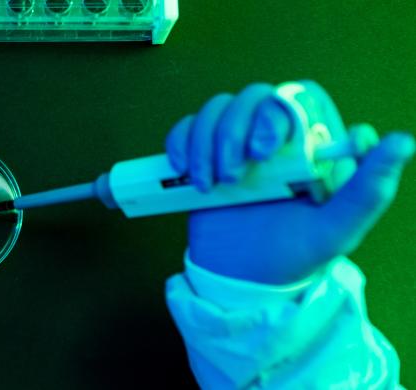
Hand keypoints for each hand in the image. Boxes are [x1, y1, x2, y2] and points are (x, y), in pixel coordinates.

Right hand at [165, 81, 414, 283]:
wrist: (240, 281)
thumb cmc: (293, 256)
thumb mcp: (337, 229)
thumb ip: (369, 189)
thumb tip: (401, 140)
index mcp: (310, 146)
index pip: (298, 97)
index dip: (278, 112)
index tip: (265, 151)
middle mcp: (274, 138)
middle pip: (251, 97)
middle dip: (233, 132)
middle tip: (232, 176)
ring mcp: (234, 145)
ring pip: (216, 110)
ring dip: (204, 142)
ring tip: (207, 185)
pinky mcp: (202, 155)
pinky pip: (185, 129)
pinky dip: (180, 144)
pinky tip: (186, 173)